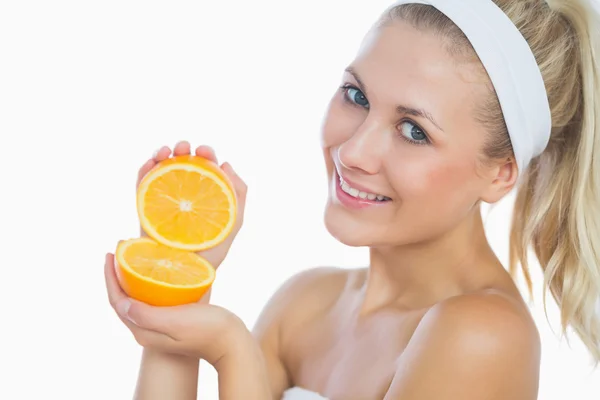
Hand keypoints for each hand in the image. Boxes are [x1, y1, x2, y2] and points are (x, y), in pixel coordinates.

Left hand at [105, 253, 249, 364]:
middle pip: (124, 300)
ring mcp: (161, 325)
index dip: (110, 278)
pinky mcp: (173, 319)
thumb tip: (122, 303)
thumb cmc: (207, 331)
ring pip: (138, 298)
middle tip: (118, 250)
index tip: (109, 255)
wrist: (231, 343)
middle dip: (117, 275)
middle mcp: (148, 329)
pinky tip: (155, 270)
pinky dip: (148, 282)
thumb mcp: (175, 322)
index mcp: (144, 331)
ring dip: (131, 277)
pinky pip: (153, 298)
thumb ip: (147, 315)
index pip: (117, 302)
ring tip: (132, 255)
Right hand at [136, 141, 247, 268]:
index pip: (205, 167)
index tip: (205, 151)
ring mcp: (163, 201)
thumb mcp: (234, 223)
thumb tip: (228, 165)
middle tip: (184, 147)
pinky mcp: (144, 211)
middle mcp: (183, 195)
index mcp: (204, 195)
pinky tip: (150, 163)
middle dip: (182, 148)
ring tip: (166, 151)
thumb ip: (239, 194)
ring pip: (160, 170)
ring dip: (161, 153)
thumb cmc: (211, 254)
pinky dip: (144, 170)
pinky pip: (141, 185)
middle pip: (181, 164)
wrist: (185, 277)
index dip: (205, 154)